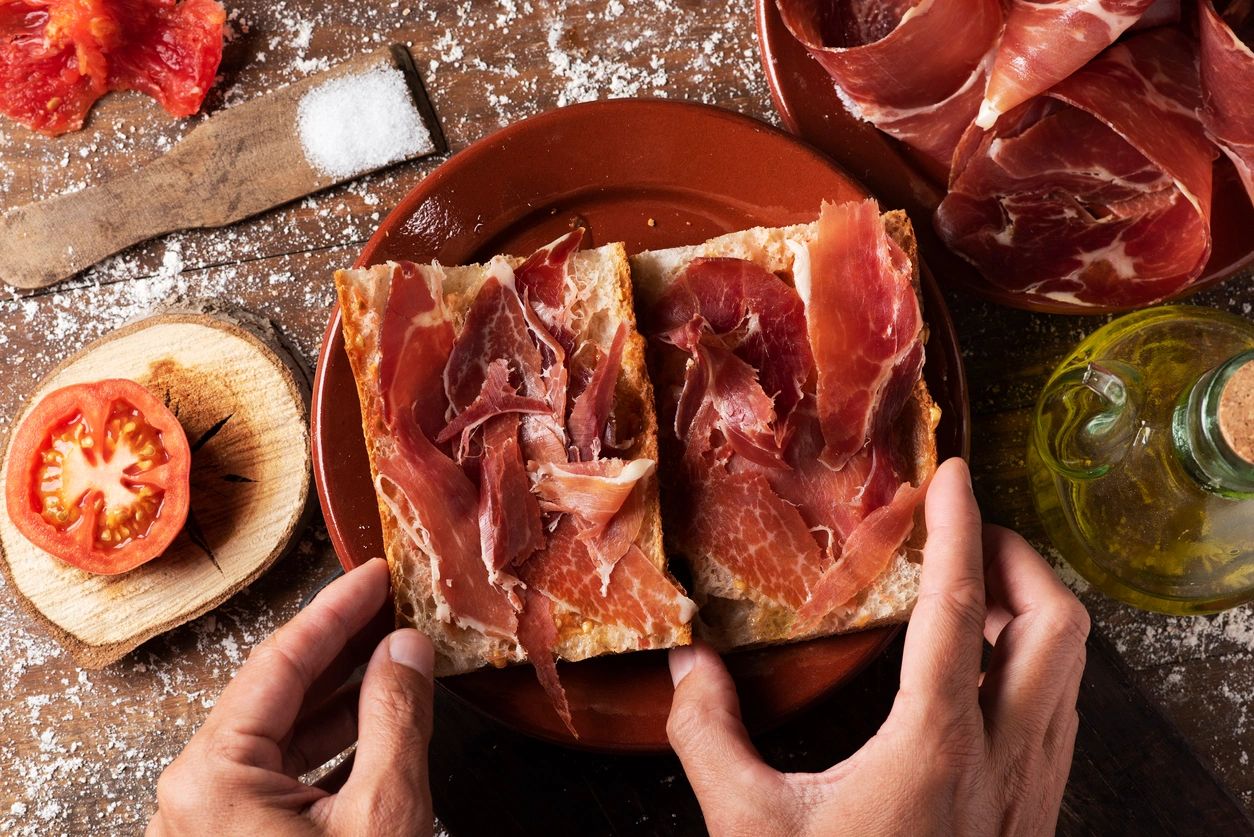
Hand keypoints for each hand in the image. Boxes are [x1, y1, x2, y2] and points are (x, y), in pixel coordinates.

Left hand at [148, 558, 435, 836]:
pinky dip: (330, 749)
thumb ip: (395, 721)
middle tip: (390, 606)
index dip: (337, 610)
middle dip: (342, 647)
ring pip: (280, 736)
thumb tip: (406, 649)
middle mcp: (194, 796)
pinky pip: (280, 778)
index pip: (281, 661)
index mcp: (212, 778)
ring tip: (393, 661)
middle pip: (277, 693)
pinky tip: (376, 727)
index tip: (375, 575)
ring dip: (341, 699)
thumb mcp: (380, 815)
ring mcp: (209, 823)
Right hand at [666, 457, 1089, 836]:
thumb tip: (688, 670)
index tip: (950, 474)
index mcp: (934, 745)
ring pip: (1071, 672)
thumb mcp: (749, 828)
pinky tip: (984, 681)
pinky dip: (1036, 668)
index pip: (959, 609)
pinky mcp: (1030, 820)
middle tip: (971, 535)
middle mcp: (1002, 759)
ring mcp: (1028, 793)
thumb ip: (709, 738)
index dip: (958, 529)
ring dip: (1036, 613)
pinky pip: (1059, 717)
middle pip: (1058, 627)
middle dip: (1023, 560)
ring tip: (977, 594)